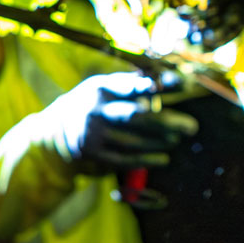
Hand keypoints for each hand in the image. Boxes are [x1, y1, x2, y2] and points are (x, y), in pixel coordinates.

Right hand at [42, 72, 198, 169]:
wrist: (51, 133)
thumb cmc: (90, 106)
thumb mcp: (101, 89)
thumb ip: (130, 86)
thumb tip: (172, 82)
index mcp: (100, 88)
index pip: (132, 85)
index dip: (157, 84)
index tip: (180, 84)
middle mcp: (95, 110)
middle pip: (138, 116)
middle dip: (168, 122)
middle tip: (192, 127)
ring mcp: (92, 133)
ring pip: (135, 140)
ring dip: (161, 142)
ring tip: (176, 140)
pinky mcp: (92, 153)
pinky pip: (125, 159)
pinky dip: (147, 159)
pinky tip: (164, 158)